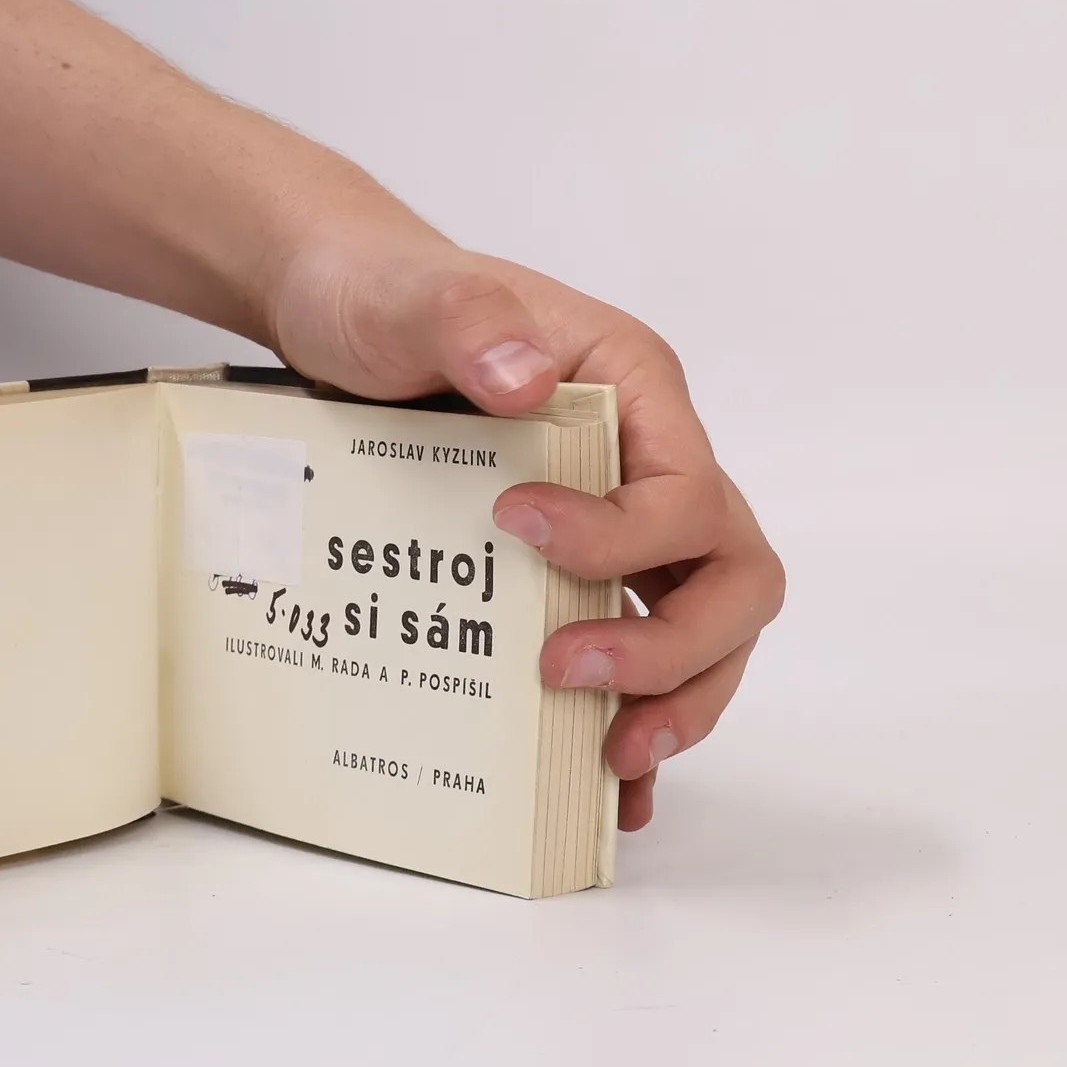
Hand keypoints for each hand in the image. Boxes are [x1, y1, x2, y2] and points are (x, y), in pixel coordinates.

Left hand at [268, 232, 782, 830]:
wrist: (336, 312)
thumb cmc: (385, 294)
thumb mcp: (414, 298)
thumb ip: (469, 320)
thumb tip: (527, 377)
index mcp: (632, 380)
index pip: (686, 488)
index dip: (624, 538)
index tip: (521, 533)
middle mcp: (645, 450)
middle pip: (730, 570)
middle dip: (674, 643)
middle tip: (567, 671)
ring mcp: (618, 509)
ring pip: (705, 619)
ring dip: (675, 692)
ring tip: (610, 754)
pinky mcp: (576, 556)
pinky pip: (640, 636)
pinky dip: (636, 705)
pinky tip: (603, 771)